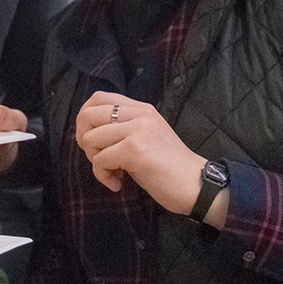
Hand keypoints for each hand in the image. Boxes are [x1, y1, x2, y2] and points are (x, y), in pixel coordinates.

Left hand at [75, 92, 203, 213]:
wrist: (197, 185)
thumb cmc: (168, 167)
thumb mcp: (145, 137)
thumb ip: (122, 128)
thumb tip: (86, 133)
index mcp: (141, 109)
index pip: (98, 98)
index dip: (85, 119)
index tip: (93, 140)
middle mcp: (140, 114)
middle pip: (88, 115)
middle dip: (85, 141)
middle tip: (99, 158)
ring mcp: (138, 130)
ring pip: (91, 139)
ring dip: (95, 161)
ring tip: (114, 172)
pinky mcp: (134, 150)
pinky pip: (99, 160)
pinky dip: (103, 176)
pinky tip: (117, 183)